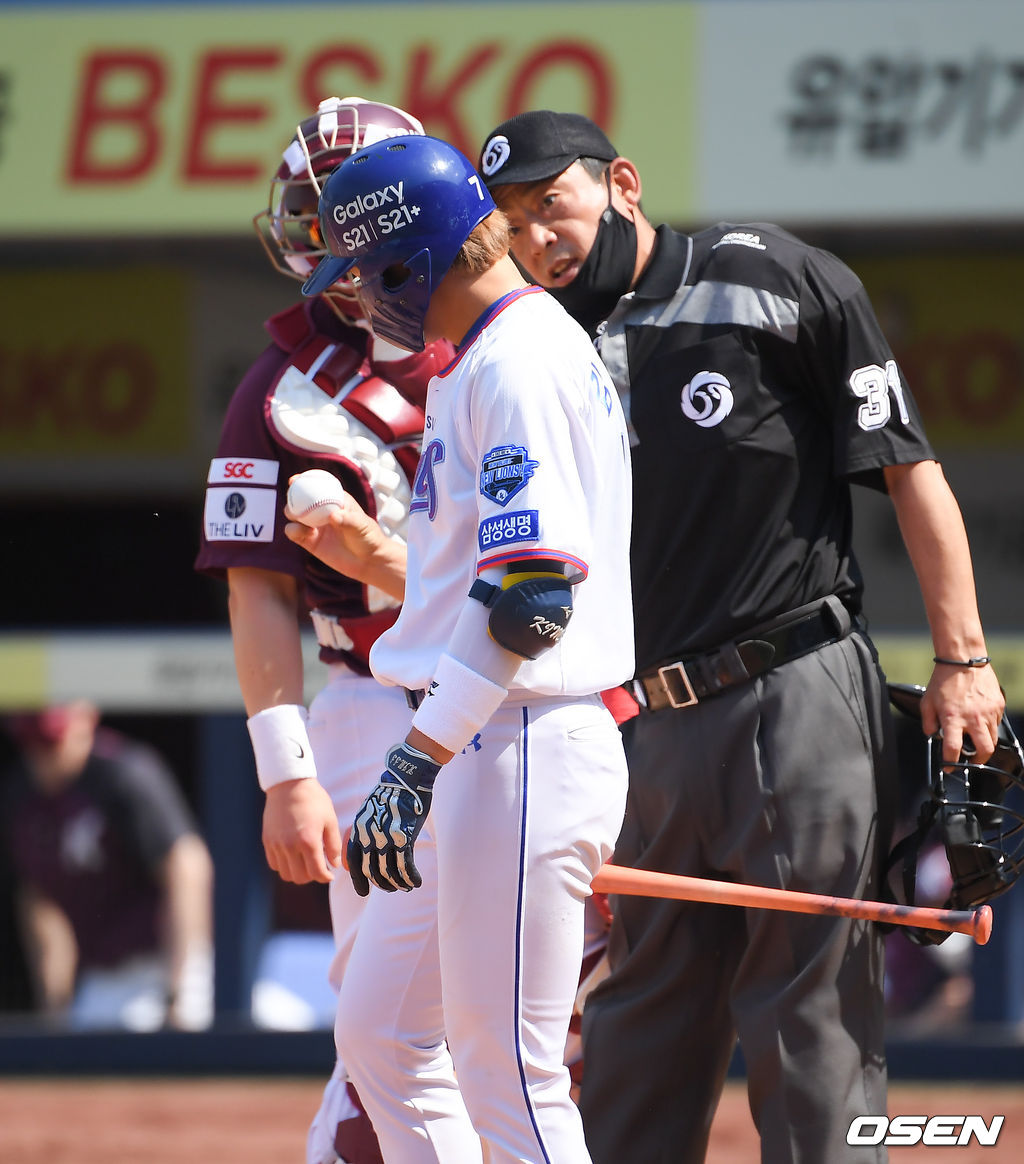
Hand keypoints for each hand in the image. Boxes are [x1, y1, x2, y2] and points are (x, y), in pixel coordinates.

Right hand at [262, 778, 342, 883]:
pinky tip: (293, 856)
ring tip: (305, 862)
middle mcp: (290, 846)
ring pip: (286, 874)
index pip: (316, 873)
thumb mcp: (330, 820)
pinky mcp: (267, 841)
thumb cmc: (314, 800)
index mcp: (308, 841)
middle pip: (300, 878)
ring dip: (297, 872)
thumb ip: (333, 845)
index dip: (326, 877)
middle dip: (312, 876)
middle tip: (319, 867)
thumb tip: (335, 864)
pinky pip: (274, 864)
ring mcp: (276, 844)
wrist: (290, 784)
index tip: (330, 874)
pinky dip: (284, 865)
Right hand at [284, 482, 404, 600]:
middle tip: (293, 502)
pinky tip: (305, 533)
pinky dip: (293, 531)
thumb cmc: (369, 538)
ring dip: (292, 514)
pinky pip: (295, 533)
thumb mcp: (362, 526)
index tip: (294, 480)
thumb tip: (332, 515)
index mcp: (335, 500)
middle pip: (300, 499)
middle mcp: (322, 511)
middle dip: (292, 497)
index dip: (304, 480)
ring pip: (295, 515)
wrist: (368, 561)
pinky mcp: (310, 541)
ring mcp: (315, 525)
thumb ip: (348, 520)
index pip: (317, 486)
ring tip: (299, 518)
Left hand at [348, 742, 440, 895]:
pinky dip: (410, 877)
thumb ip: (363, 831)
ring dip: (397, 884)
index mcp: (359, 830)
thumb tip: (360, 848)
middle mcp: (370, 836)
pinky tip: (416, 882)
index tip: (363, 891)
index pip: (354, 862)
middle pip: (371, 871)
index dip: (359, 880)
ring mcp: (386, 838)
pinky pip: (405, 866)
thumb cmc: (389, 794)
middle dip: (381, 884)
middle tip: (389, 888)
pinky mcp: (404, 838)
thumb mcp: (368, 811)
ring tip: (405, 887)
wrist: (405, 778)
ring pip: (389, 872)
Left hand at [922, 662, 1005, 762]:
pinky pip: (996, 723)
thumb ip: (927, 722)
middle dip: (978, 761)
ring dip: (984, 743)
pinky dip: (989, 726)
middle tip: (971, 761)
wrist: (963, 660)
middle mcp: (973, 718)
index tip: (948, 767)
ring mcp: (988, 712)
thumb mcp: (927, 702)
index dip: (950, 762)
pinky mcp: (998, 705)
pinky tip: (979, 719)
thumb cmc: (944, 680)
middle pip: (984, 751)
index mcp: (953, 718)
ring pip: (993, 738)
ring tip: (975, 739)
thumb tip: (931, 735)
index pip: (953, 748)